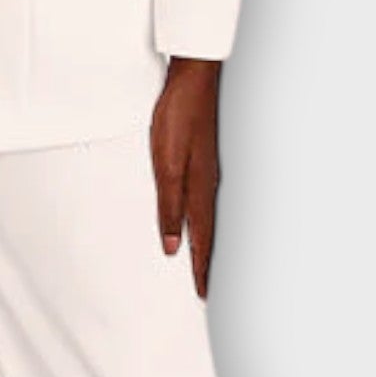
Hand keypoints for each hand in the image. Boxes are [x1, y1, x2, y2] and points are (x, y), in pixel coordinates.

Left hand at [150, 56, 222, 299]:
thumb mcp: (166, 165)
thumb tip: (171, 247)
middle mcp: (208, 185)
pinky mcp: (201, 159)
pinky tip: (193, 219)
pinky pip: (202, 201)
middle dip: (206, 263)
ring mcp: (207, 171)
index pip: (202, 240)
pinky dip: (199, 221)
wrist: (192, 80)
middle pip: (209, 233)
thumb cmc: (178, 119)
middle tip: (204, 289)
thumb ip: (169, 206)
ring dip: (204, 243)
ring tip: (201, 264)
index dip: (200, 269)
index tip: (200, 296)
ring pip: (206, 218)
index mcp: (200, 190)